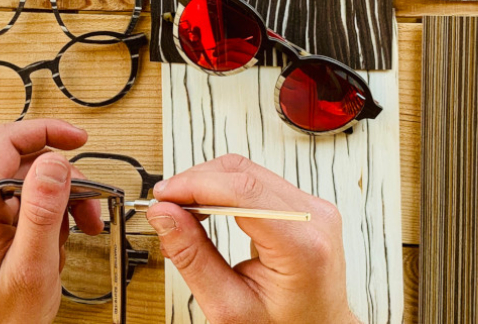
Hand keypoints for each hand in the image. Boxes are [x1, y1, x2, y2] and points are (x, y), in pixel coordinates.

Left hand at [0, 120, 103, 323]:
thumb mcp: (29, 267)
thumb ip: (42, 212)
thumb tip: (54, 165)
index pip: (6, 142)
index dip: (46, 132)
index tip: (77, 139)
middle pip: (23, 165)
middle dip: (64, 183)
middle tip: (90, 207)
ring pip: (28, 188)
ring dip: (60, 206)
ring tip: (79, 232)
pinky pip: (23, 211)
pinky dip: (48, 223)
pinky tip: (56, 247)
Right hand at [147, 154, 358, 323]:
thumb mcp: (229, 305)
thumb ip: (193, 259)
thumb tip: (165, 215)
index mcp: (303, 246)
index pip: (243, 192)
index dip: (195, 185)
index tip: (163, 196)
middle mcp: (314, 218)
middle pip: (243, 174)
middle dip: (195, 182)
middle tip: (165, 205)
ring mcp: (313, 208)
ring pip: (247, 172)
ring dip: (206, 184)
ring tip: (181, 212)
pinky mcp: (303, 205)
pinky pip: (256, 182)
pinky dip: (223, 190)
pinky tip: (205, 209)